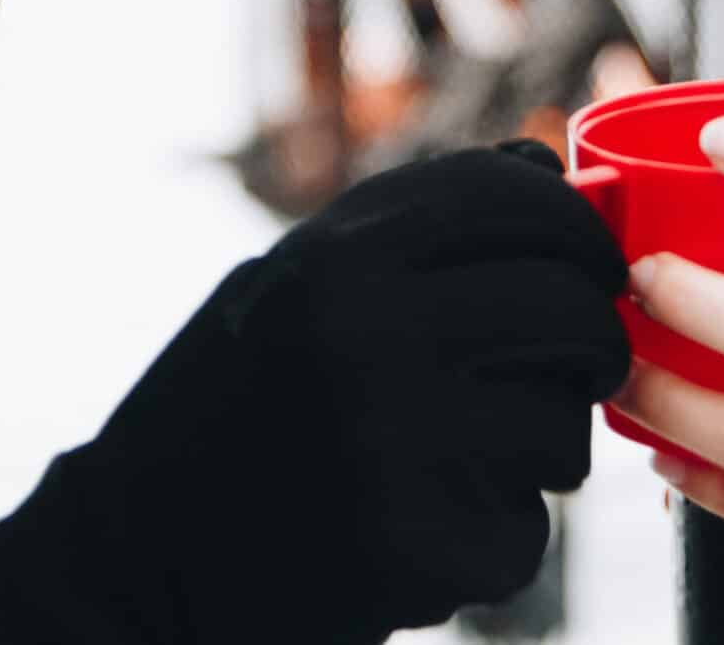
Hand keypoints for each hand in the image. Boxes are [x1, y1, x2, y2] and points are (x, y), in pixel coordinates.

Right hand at [0, 140, 631, 644]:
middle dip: (595, 341)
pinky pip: (521, 535)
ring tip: (475, 461)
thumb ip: (407, 230)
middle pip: (564, 305)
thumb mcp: (286, 286)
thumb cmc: (220, 410)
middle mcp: (364, 330)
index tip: (591, 265)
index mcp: (334, 254)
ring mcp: (390, 441)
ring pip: (559, 427)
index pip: (511, 195)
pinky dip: (490, 543)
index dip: (574, 225)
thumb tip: (542, 164)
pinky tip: (422, 532)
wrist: (128, 559)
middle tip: (581, 369)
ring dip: (543, 450)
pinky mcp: (411, 549)